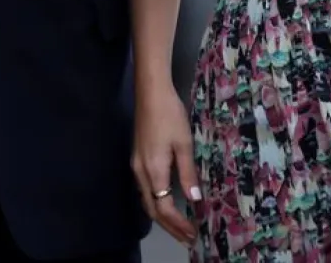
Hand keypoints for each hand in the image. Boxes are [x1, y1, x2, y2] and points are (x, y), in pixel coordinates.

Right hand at [132, 78, 200, 244]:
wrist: (150, 93)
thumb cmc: (170, 115)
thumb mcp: (184, 143)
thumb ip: (187, 173)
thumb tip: (194, 200)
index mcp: (153, 171)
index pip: (163, 208)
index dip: (177, 224)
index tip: (193, 234)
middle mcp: (141, 173)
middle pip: (152, 209)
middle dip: (169, 226)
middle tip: (187, 238)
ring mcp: (136, 166)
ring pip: (147, 201)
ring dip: (163, 216)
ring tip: (179, 226)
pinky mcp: (137, 159)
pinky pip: (146, 190)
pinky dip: (157, 203)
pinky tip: (167, 202)